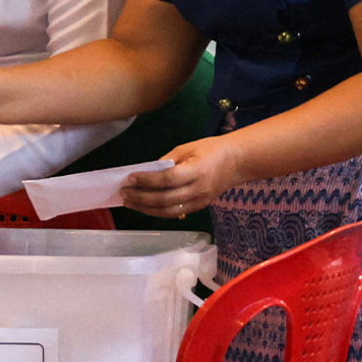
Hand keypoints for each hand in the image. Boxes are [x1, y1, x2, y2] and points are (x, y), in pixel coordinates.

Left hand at [120, 137, 249, 218]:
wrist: (237, 162)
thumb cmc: (211, 150)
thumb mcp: (187, 148)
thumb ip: (167, 161)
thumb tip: (146, 172)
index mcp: (197, 171)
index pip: (168, 179)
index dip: (147, 180)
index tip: (130, 177)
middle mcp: (199, 189)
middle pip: (165, 198)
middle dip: (141, 197)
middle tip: (123, 192)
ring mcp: (200, 201)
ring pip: (169, 210)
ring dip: (146, 208)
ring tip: (129, 202)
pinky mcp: (200, 206)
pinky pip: (176, 213)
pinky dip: (158, 211)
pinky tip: (144, 206)